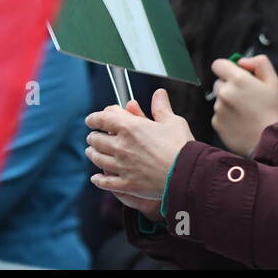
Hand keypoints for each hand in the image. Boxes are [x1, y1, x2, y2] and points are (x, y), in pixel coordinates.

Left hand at [86, 90, 193, 215]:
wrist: (186, 173)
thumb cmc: (181, 146)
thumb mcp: (172, 121)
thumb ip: (161, 107)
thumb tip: (159, 94)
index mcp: (130, 127)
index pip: (102, 119)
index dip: (94, 118)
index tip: (92, 119)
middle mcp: (121, 146)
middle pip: (96, 139)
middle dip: (93, 136)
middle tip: (93, 136)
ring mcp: (122, 166)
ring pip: (98, 159)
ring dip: (92, 154)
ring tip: (91, 152)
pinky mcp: (126, 184)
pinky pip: (105, 182)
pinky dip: (98, 179)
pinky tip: (96, 178)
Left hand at [210, 55, 277, 156]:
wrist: (268, 141)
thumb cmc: (273, 111)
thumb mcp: (274, 81)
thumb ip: (259, 63)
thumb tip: (242, 61)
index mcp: (238, 79)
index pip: (218, 64)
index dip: (227, 67)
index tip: (236, 74)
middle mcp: (224, 92)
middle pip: (219, 81)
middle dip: (229, 85)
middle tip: (246, 96)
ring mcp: (218, 109)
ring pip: (219, 99)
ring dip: (229, 101)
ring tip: (247, 111)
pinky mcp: (216, 123)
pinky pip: (219, 114)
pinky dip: (227, 116)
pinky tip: (241, 121)